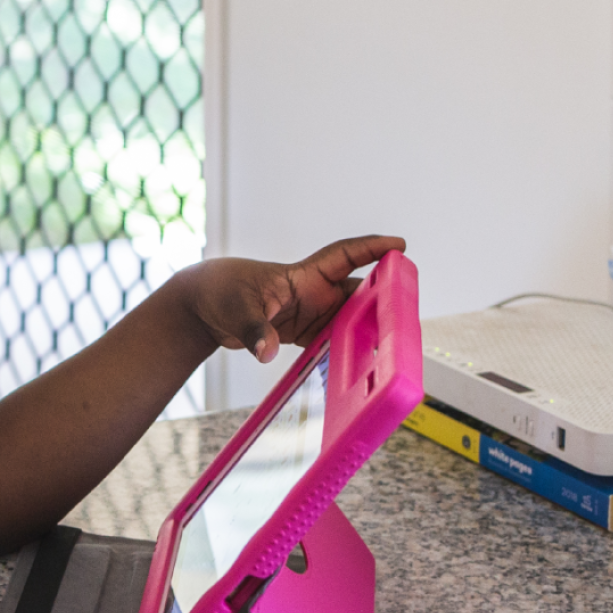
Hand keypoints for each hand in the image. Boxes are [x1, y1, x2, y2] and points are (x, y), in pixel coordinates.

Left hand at [182, 235, 404, 362]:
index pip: (345, 256)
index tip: (400, 246)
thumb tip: (265, 351)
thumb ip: (254, 330)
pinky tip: (364, 366)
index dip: (373, 248)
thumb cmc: (220, 291)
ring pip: (353, 319)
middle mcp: (314, 293)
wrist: (202, 306)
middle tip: (409, 310)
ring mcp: (311, 314)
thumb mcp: (236, 309)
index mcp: (303, 276)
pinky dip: (349, 351)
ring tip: (395, 344)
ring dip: (371, 329)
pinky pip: (335, 342)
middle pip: (359, 292)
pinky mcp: (303, 334)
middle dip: (385, 297)